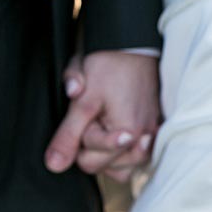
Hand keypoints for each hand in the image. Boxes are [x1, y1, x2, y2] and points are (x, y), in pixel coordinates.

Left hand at [45, 51, 160, 181]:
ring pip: (123, 167)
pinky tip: (116, 130)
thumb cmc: (109, 66)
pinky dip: (124, 150)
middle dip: (93, 147)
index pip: (89, 162)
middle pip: (106, 167)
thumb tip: (55, 165)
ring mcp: (152, 134)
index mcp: (128, 133)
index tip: (85, 112)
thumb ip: (68, 135)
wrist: (133, 44)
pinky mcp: (156, 128)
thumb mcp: (82, 100)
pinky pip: (137, 156)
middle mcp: (145, 138)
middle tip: (93, 117)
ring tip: (104, 125)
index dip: (78, 138)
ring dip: (109, 154)